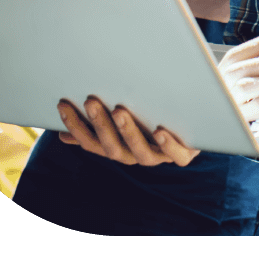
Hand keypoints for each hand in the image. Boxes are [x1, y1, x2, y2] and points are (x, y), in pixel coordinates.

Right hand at [57, 96, 200, 166]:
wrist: (196, 119)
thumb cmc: (151, 113)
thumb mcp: (123, 115)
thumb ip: (96, 122)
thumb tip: (62, 133)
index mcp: (118, 147)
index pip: (91, 141)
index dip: (76, 126)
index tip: (63, 104)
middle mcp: (136, 154)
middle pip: (114, 148)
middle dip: (101, 125)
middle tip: (91, 101)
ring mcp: (160, 156)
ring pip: (142, 153)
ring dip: (129, 132)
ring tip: (119, 111)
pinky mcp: (185, 153)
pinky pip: (176, 156)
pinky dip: (168, 145)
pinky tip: (159, 131)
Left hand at [219, 30, 258, 123]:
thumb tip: (236, 76)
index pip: (236, 56)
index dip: (219, 73)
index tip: (212, 84)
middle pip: (236, 73)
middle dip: (220, 90)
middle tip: (211, 102)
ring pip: (244, 90)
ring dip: (230, 104)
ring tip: (223, 113)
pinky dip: (245, 117)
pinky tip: (240, 122)